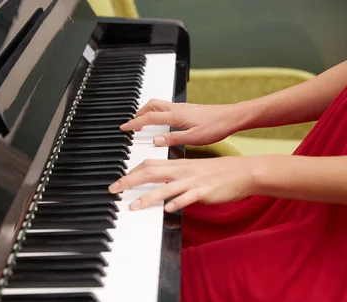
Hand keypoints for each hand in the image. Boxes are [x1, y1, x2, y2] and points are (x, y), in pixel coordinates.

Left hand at [108, 156, 261, 211]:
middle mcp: (182, 171)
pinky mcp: (204, 192)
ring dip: (147, 198)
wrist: (243, 172)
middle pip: (150, 172)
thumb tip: (160, 183)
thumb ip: (175, 176)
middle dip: (129, 181)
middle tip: (114, 189)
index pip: (149, 164)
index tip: (120, 180)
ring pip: (165, 188)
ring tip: (133, 207)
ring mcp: (192, 181)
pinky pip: (188, 197)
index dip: (132, 171)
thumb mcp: (192, 171)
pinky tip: (167, 209)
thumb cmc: (217, 173)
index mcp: (178, 165)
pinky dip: (177, 203)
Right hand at [119, 99, 247, 146]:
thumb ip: (173, 138)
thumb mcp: (194, 138)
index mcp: (176, 116)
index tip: (124, 128)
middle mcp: (177, 108)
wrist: (232, 117)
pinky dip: (157, 113)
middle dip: (138, 114)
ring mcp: (182, 107)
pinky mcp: (187, 109)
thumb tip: (155, 141)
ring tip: (143, 123)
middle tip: (132, 124)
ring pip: (158, 105)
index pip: (149, 118)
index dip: (134, 123)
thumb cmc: (216, 127)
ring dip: (147, 112)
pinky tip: (161, 122)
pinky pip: (166, 108)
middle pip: (151, 106)